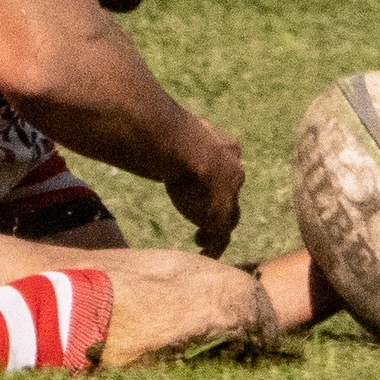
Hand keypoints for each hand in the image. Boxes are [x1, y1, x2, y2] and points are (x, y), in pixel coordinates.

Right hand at [167, 130, 243, 257]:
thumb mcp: (177, 130)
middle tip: (205, 213)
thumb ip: (171, 135)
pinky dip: (214, 247)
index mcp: (228, 149)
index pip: (229, 167)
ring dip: (217, 228)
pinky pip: (221, 238)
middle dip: (221, 204)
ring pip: (230, 217)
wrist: (182, 147)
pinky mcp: (221, 217)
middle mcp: (234, 172)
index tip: (205, 185)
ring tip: (200, 238)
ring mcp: (230, 196)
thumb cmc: (169, 133)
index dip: (218, 178)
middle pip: (232, 194)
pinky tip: (204, 254)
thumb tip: (145, 126)